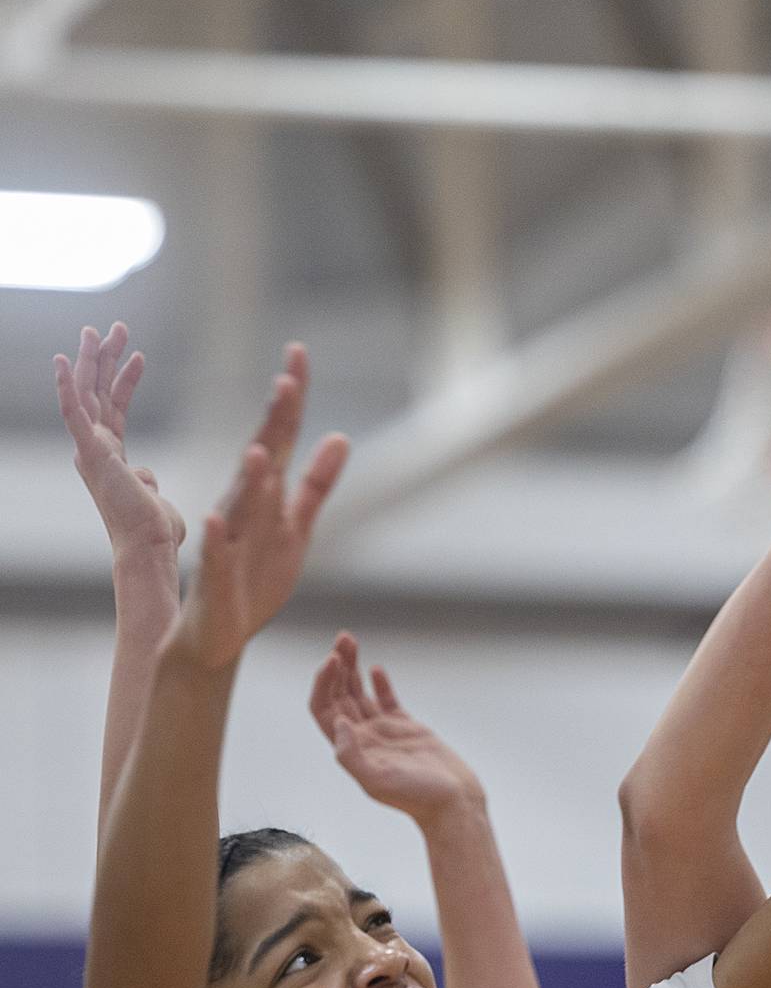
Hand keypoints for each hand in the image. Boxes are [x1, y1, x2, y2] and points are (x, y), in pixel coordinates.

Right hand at [55, 324, 184, 559]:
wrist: (149, 548)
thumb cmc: (155, 532)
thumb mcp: (153, 498)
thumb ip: (147, 482)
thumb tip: (144, 475)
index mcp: (111, 457)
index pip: (115, 408)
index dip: (125, 380)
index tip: (138, 355)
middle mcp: (96, 450)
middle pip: (98, 393)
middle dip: (105, 358)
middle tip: (114, 328)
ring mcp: (91, 450)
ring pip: (87, 394)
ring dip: (92, 361)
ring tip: (98, 330)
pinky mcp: (92, 453)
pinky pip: (74, 413)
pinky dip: (66, 386)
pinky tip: (61, 360)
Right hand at [173, 346, 348, 668]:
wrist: (217, 634)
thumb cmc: (255, 580)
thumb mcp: (297, 528)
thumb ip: (317, 483)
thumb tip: (342, 436)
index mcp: (265, 496)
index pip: (280, 438)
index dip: (291, 400)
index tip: (299, 352)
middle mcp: (243, 510)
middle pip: (262, 459)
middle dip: (274, 423)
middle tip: (286, 379)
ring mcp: (227, 542)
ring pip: (239, 505)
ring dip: (250, 477)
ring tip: (262, 446)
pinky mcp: (216, 578)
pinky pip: (213, 555)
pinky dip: (213, 538)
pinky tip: (212, 519)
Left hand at [310, 633, 482, 830]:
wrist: (453, 802)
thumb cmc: (418, 797)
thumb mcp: (377, 781)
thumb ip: (352, 755)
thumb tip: (339, 724)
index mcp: (351, 749)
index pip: (324, 710)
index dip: (323, 683)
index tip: (333, 661)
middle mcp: (363, 738)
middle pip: (339, 695)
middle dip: (337, 666)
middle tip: (342, 639)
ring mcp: (384, 731)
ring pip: (359, 693)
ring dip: (353, 667)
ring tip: (349, 641)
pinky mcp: (406, 728)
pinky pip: (386, 700)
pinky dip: (380, 683)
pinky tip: (376, 668)